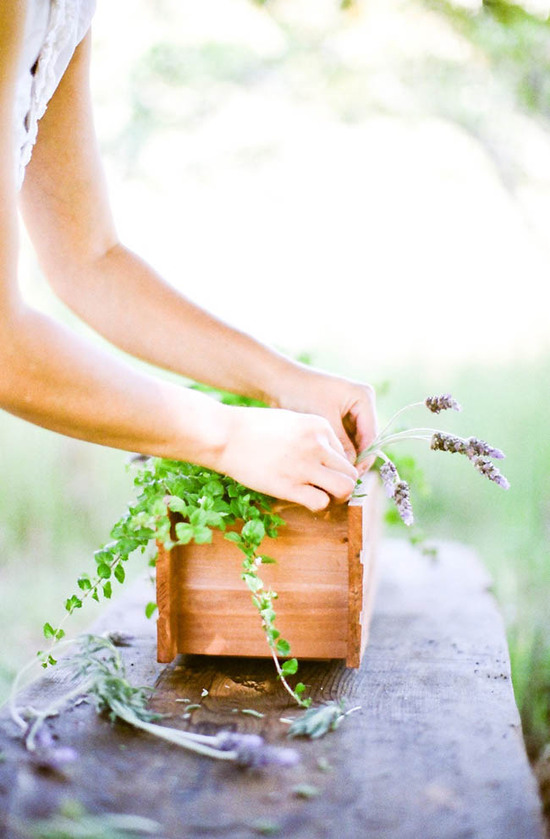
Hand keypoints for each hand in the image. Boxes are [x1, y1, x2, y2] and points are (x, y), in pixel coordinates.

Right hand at [215, 406, 358, 511]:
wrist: (225, 435)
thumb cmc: (252, 428)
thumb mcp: (290, 421)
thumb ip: (311, 436)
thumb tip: (324, 458)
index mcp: (320, 426)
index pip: (344, 453)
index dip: (333, 465)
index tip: (319, 471)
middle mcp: (318, 445)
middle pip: (351, 472)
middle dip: (342, 483)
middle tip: (327, 488)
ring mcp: (305, 466)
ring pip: (344, 488)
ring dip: (337, 497)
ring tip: (322, 496)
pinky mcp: (290, 486)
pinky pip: (321, 503)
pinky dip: (317, 505)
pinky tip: (304, 499)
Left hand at [273, 365, 376, 471]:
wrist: (279, 381)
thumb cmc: (302, 393)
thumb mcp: (324, 420)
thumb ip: (341, 444)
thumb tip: (350, 468)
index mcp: (364, 398)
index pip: (371, 435)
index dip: (364, 458)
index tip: (352, 476)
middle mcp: (361, 403)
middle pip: (365, 439)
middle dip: (355, 458)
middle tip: (343, 478)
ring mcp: (350, 409)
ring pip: (354, 440)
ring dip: (346, 455)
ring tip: (334, 473)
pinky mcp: (338, 415)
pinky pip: (343, 437)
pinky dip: (337, 449)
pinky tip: (328, 463)